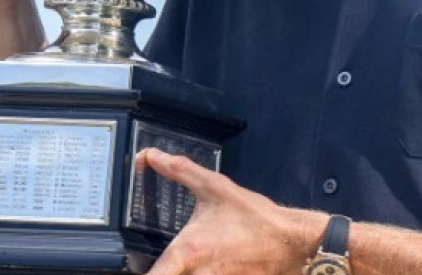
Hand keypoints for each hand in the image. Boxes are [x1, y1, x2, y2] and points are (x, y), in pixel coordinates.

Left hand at [138, 148, 327, 274]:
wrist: (292, 242)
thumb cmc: (255, 217)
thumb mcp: (216, 189)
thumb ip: (180, 172)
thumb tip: (151, 157)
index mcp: (187, 252)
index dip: (137, 273)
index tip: (129, 265)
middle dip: (161, 272)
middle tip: (160, 263)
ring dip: (182, 272)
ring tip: (184, 262)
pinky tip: (207, 265)